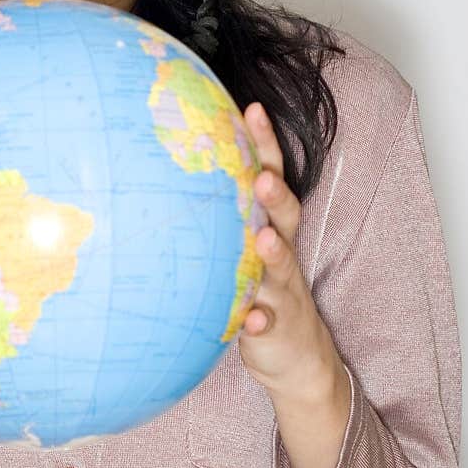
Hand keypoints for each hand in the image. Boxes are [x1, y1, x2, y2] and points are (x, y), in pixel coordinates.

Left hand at [237, 103, 344, 399]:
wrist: (298, 358)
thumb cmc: (260, 291)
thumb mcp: (242, 249)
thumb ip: (223, 214)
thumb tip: (170, 166)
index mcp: (272, 228)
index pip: (272, 177)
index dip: (265, 145)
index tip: (252, 109)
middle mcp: (282, 255)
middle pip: (285, 217)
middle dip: (276, 195)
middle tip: (263, 176)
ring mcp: (283, 292)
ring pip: (280, 268)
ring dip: (273, 252)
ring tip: (263, 237)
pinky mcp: (276, 329)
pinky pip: (268, 325)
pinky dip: (260, 320)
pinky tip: (251, 319)